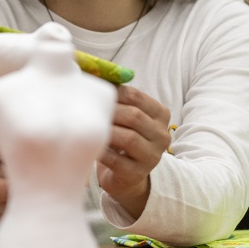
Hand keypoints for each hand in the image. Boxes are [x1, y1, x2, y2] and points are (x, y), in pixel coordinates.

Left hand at [96, 84, 171, 219]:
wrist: (127, 176)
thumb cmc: (122, 137)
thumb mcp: (126, 116)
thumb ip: (116, 97)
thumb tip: (90, 71)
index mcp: (160, 114)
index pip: (136, 96)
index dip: (112, 93)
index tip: (94, 94)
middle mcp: (162, 135)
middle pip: (134, 116)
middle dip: (108, 111)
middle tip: (87, 110)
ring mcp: (152, 156)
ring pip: (128, 138)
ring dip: (106, 131)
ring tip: (90, 127)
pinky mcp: (137, 174)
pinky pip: (117, 160)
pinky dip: (102, 151)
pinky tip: (91, 146)